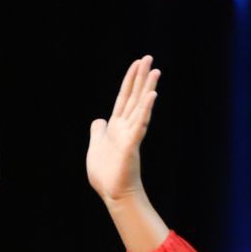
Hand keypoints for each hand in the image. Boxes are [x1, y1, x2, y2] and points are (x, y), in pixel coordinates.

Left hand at [87, 55, 159, 203]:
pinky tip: (151, 96)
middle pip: (134, 97)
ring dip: (147, 88)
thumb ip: (98, 131)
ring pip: (140, 106)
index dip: (130, 80)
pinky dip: (145, 110)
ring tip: (155, 71)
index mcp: (116, 126)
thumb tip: (99, 120)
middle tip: (149, 58)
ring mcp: (130, 135)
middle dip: (141, 77)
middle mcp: (125, 127)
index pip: (124, 97)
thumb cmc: (106, 174)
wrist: (113, 194)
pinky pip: (140, 124)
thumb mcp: (95, 146)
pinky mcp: (131, 145)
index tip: (137, 63)